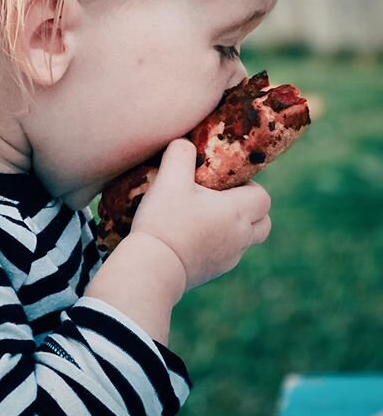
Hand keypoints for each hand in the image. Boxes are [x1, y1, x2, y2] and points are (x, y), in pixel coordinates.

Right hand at [129, 138, 271, 291]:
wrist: (152, 268)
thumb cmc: (165, 221)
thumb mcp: (169, 179)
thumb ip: (180, 153)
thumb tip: (185, 142)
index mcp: (237, 212)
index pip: (263, 198)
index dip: (249, 186)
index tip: (223, 182)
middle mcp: (240, 237)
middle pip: (263, 223)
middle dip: (249, 210)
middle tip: (219, 200)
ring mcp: (228, 259)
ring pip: (244, 241)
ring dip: (232, 228)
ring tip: (201, 217)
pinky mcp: (212, 273)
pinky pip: (224, 255)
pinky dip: (215, 245)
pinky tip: (188, 237)